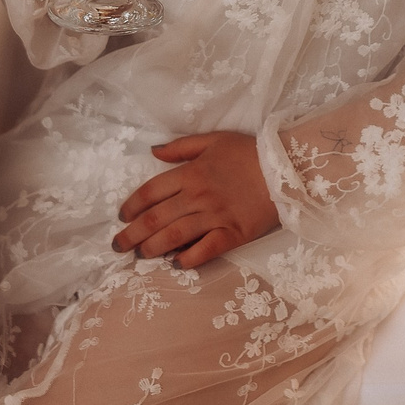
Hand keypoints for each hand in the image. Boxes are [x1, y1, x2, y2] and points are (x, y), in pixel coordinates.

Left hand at [115, 133, 279, 268]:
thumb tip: (153, 151)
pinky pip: (206, 250)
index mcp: (190, 173)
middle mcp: (198, 197)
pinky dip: (188, 259)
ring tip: (140, 256)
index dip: (131, 206)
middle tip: (117, 246)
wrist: (286, 168)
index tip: (122, 217)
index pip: (150, 192)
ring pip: (174, 236)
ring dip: (153, 248)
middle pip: (155, 219)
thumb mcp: (214, 140)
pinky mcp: (233, 234)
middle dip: (132, 234)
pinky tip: (176, 264)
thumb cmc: (249, 153)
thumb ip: (181, 147)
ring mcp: (215, 217)